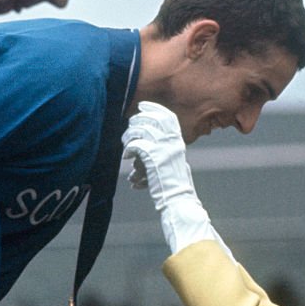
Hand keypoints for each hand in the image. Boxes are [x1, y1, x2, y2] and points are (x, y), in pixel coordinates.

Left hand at [123, 102, 232, 257]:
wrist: (177, 199)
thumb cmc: (171, 185)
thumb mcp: (171, 162)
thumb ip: (162, 150)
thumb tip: (141, 143)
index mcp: (178, 142)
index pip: (168, 117)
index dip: (154, 109)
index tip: (143, 106)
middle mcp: (172, 142)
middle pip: (152, 120)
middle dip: (137, 121)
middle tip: (129, 127)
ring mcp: (164, 149)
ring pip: (141, 131)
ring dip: (129, 136)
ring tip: (126, 145)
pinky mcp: (154, 158)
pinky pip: (136, 145)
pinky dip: (129, 149)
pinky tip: (127, 157)